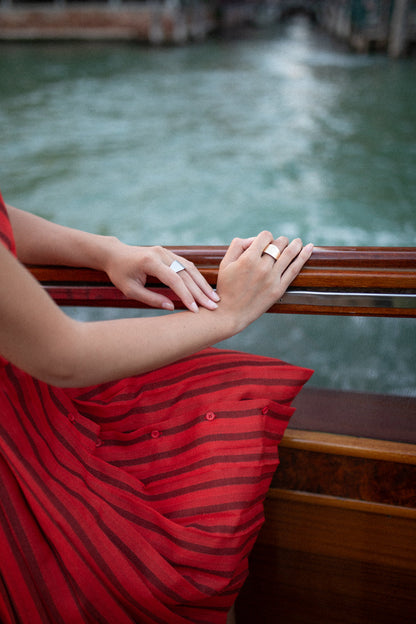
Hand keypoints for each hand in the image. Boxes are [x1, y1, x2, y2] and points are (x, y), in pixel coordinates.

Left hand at [104, 242, 219, 312]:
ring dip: (202, 284)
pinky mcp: (170, 254)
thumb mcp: (130, 290)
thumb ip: (151, 299)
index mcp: (150, 262)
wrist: (115, 254)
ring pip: (190, 268)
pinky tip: (205, 288)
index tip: (195, 309)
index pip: (174, 280)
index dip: (186, 295)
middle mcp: (161, 254)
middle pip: (186, 274)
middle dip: (200, 291)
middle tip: (213, 306)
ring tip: (214, 298)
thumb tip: (172, 307)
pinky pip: (187, 265)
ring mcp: (167, 252)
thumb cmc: (120, 274)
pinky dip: (197, 277)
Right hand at [216, 231, 312, 331]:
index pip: (265, 236)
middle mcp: (262, 267)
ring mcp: (272, 278)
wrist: (231, 313)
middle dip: (279, 241)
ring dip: (295, 244)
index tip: (264, 243)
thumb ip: (238, 245)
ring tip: (298, 241)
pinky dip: (304, 256)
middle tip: (280, 243)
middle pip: (278, 244)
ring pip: (289, 254)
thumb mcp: (225, 263)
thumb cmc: (226, 287)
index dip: (265, 237)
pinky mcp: (279, 289)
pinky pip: (295, 269)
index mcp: (248, 259)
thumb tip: (255, 240)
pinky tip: (309, 248)